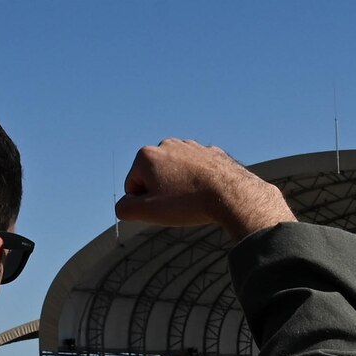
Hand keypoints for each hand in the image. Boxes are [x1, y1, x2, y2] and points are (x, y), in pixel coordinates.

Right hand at [114, 139, 294, 238]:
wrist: (232, 194)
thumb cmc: (187, 203)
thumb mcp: (149, 211)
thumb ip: (126, 209)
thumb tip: (123, 206)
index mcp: (146, 155)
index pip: (133, 186)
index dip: (145, 203)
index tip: (164, 208)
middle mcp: (166, 144)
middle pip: (155, 179)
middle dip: (163, 193)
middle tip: (180, 206)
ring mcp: (190, 146)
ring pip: (177, 175)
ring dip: (181, 188)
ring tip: (194, 200)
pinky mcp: (211, 153)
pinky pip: (198, 173)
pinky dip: (200, 183)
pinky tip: (208, 193)